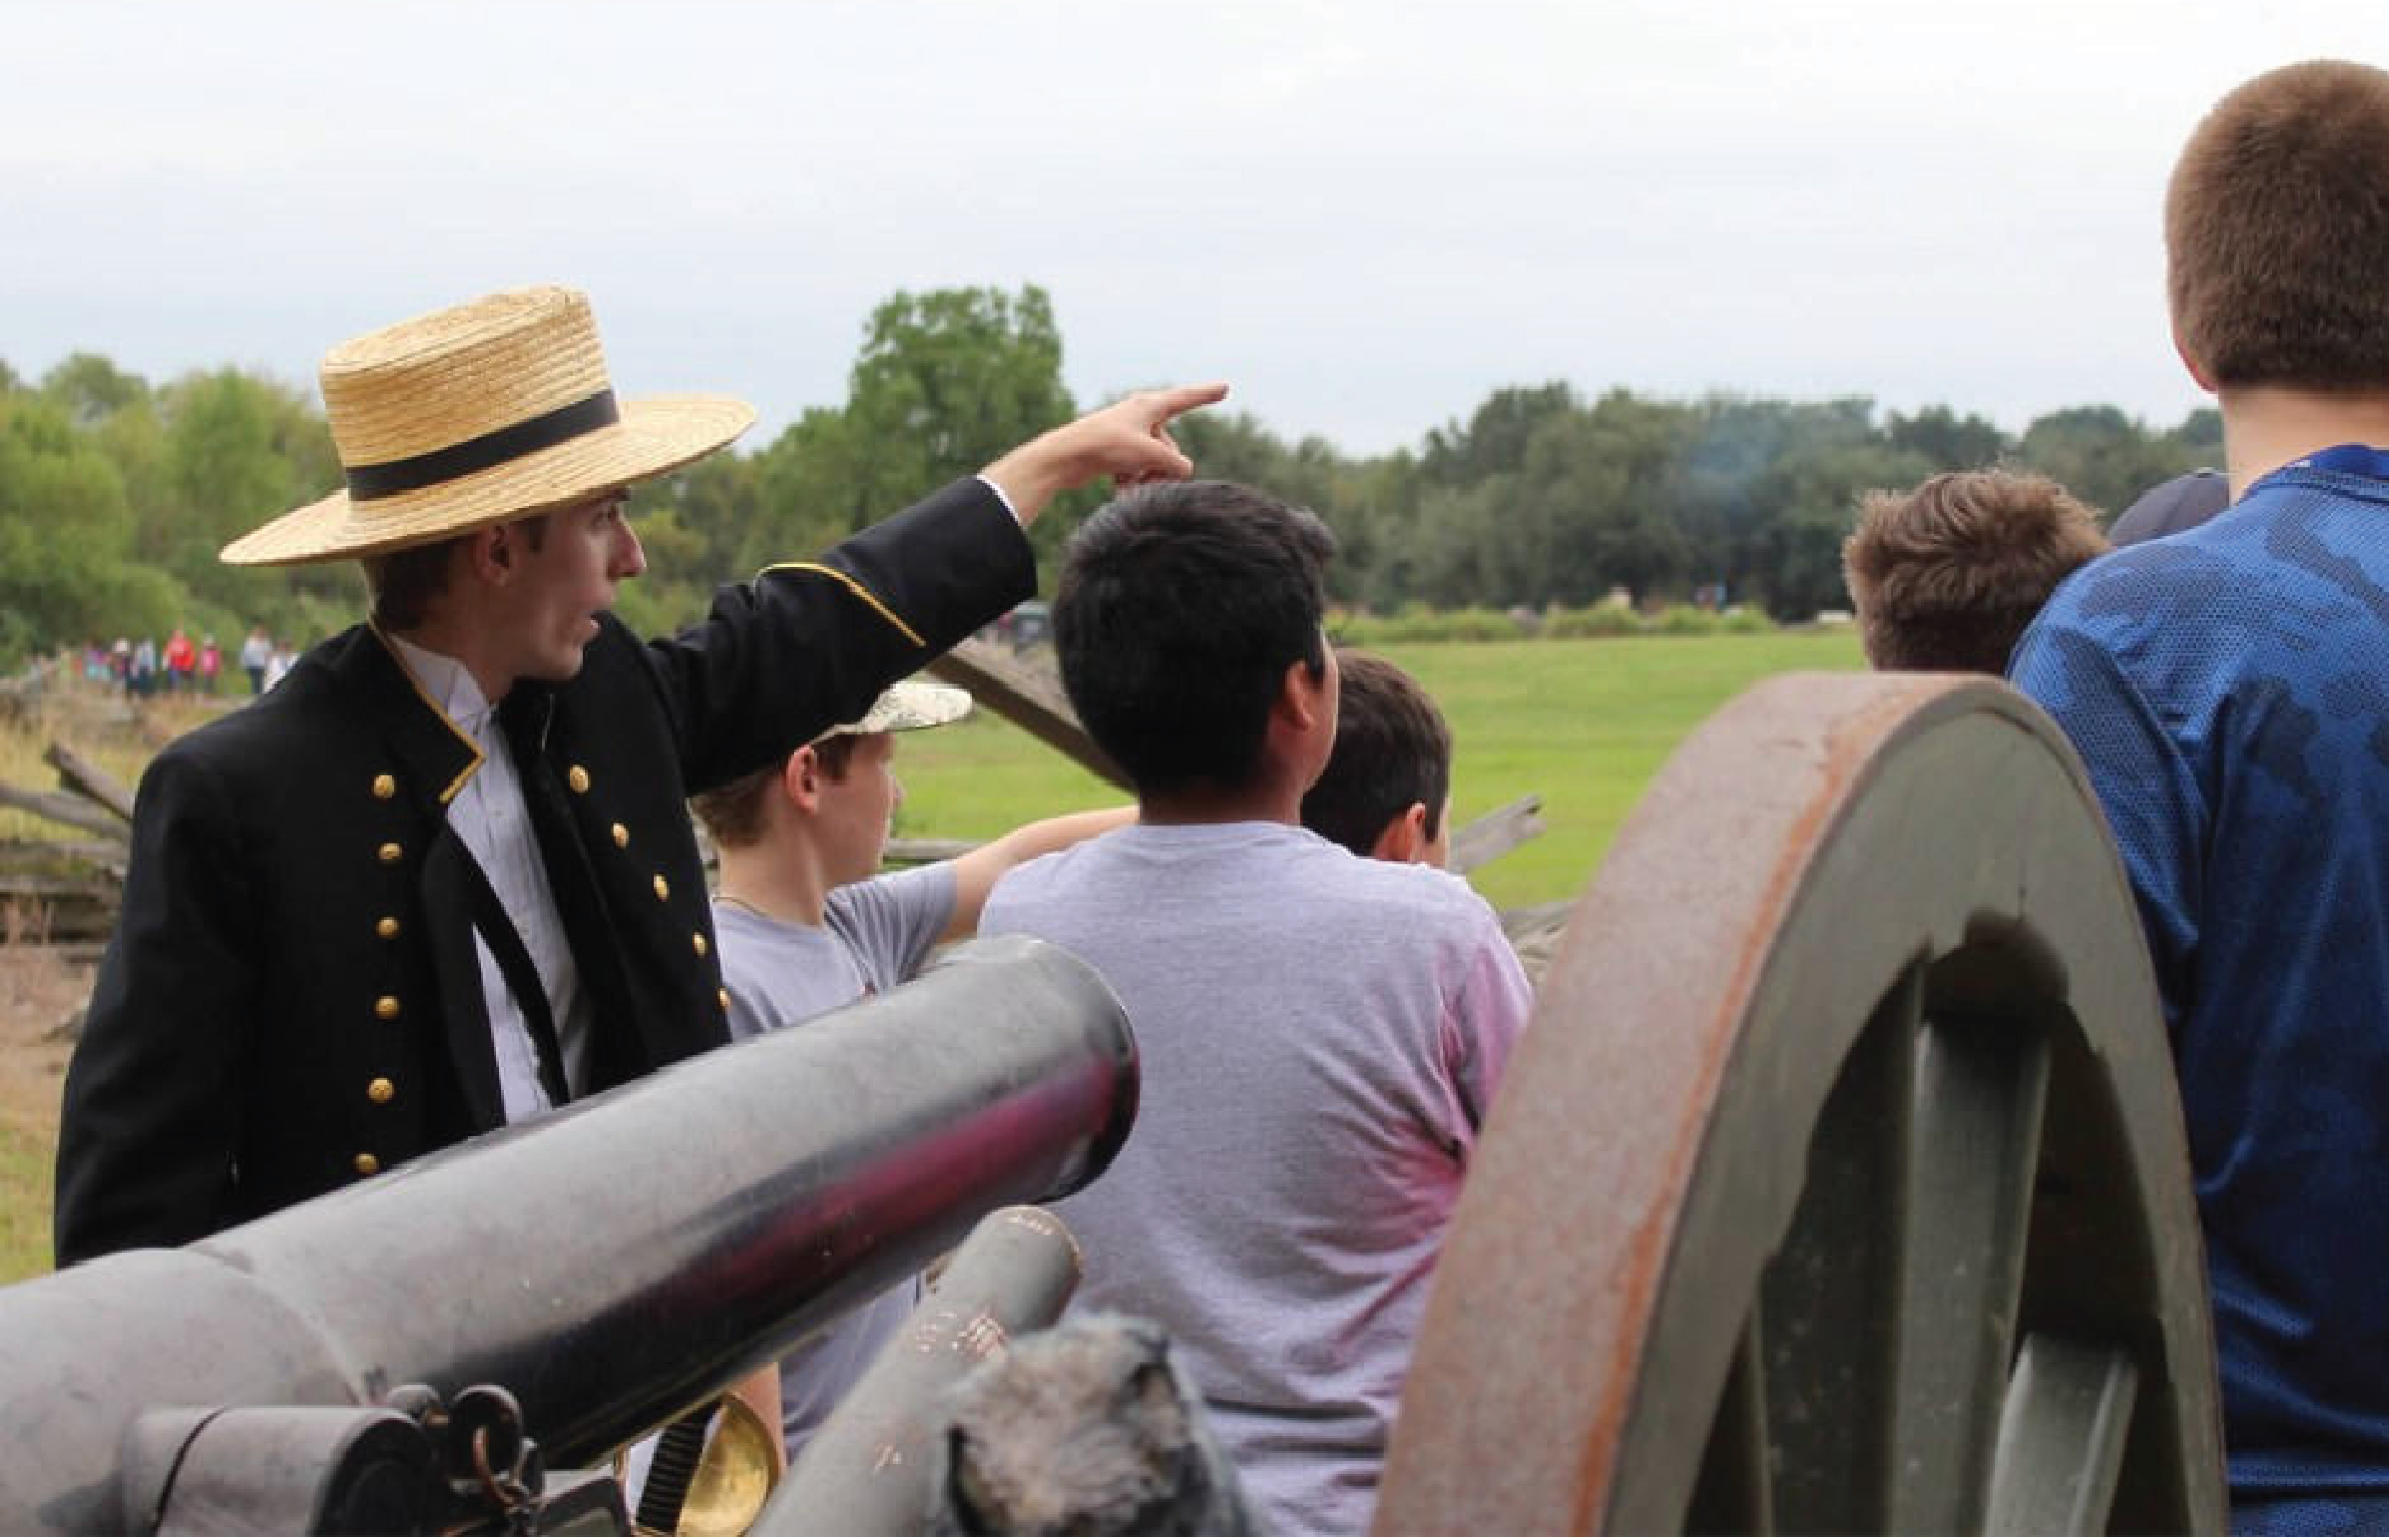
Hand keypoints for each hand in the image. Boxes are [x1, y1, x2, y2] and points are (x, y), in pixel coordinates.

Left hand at [982, 383, 1228, 524]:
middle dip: (1164, 467)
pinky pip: (1137, 471)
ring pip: (1154, 464)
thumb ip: (1176, 464)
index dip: (1207, 395)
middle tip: (1149, 477)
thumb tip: (1182, 472)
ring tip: (1131, 486)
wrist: (1065, 458)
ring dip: (1147, 479)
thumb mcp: (1149, 454)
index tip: (1225, 387)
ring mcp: (1128, 436)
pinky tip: (1119, 490)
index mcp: (1149, 406)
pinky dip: (1132, 482)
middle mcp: (1140, 417)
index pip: (1186, 398)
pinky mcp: (1115, 454)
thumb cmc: (1106, 446)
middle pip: (1170, 448)